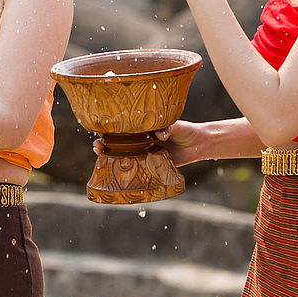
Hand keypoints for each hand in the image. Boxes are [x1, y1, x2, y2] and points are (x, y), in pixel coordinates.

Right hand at [92, 119, 208, 167]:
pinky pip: (139, 169)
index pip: (122, 128)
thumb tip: (159, 135)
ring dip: (112, 158)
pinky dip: (129, 171)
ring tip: (103, 156)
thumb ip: (166, 127)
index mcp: (143, 128)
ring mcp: (145, 153)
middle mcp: (141, 141)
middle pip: (118, 143)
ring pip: (125, 156)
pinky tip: (121, 172)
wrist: (199, 144)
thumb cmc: (185, 130)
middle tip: (98, 146)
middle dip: (104, 144)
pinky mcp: (153, 166)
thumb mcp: (174, 125)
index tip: (100, 131)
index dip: (109, 129)